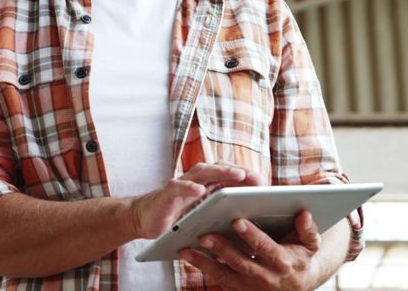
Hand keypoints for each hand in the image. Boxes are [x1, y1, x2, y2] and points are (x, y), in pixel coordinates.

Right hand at [130, 163, 262, 238]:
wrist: (143, 220)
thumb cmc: (175, 221)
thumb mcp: (202, 221)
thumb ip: (219, 222)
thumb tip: (247, 236)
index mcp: (205, 187)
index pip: (228, 178)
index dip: (246, 179)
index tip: (265, 185)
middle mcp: (194, 181)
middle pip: (220, 170)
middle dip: (239, 172)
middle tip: (257, 178)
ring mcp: (180, 185)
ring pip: (203, 172)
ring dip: (221, 172)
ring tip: (238, 175)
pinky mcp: (166, 194)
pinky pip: (178, 187)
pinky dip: (189, 187)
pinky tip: (199, 190)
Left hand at [180, 210, 325, 290]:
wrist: (298, 283)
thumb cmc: (301, 255)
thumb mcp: (311, 243)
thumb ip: (308, 229)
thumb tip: (304, 213)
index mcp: (283, 262)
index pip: (265, 248)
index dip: (252, 235)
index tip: (237, 221)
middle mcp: (266, 276)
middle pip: (241, 261)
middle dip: (222, 248)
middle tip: (203, 234)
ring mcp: (251, 285)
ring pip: (224, 274)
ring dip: (204, 262)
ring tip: (186, 248)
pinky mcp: (239, 289)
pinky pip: (218, 279)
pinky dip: (202, 267)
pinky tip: (187, 254)